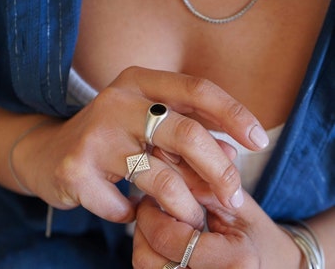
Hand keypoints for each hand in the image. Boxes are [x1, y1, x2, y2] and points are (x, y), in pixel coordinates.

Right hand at [14, 66, 267, 225]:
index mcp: (138, 82)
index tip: (258, 141)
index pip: (197, 89)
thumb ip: (187, 133)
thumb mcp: (147, 124)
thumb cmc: (111, 138)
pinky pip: (124, 206)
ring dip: (185, 206)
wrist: (49, 153)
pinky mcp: (76, 171)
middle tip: (235, 196)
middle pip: (186, 134)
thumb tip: (231, 155)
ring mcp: (94, 136)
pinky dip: (135, 216)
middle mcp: (116, 102)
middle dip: (220, 171)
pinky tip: (132, 213)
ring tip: (190, 217)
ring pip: (161, 178)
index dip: (233, 114)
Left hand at [133, 192, 302, 268]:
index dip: (152, 213)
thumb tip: (164, 158)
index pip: (168, 238)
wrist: (274, 266)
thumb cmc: (257, 234)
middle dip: (143, 228)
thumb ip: (201, 184)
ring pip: (146, 268)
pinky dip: (151, 254)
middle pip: (148, 259)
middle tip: (150, 207)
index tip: (152, 195)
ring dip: (143, 241)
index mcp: (234, 261)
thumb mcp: (235, 204)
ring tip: (158, 222)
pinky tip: (163, 239)